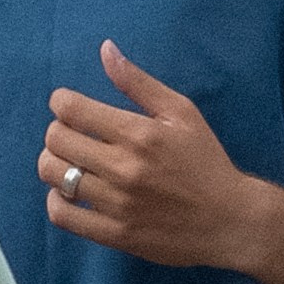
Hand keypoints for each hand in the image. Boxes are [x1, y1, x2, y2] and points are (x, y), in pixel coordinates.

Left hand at [41, 41, 283, 283]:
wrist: (230, 221)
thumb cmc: (206, 162)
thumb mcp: (182, 113)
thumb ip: (139, 82)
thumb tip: (105, 50)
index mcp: (139, 133)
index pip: (70, 109)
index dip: (61, 102)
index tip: (69, 107)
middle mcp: (124, 167)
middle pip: (56, 141)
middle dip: (57, 131)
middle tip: (72, 136)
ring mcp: (117, 203)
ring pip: (55, 176)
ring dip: (54, 164)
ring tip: (71, 163)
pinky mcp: (115, 233)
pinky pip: (63, 216)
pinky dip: (57, 201)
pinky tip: (70, 194)